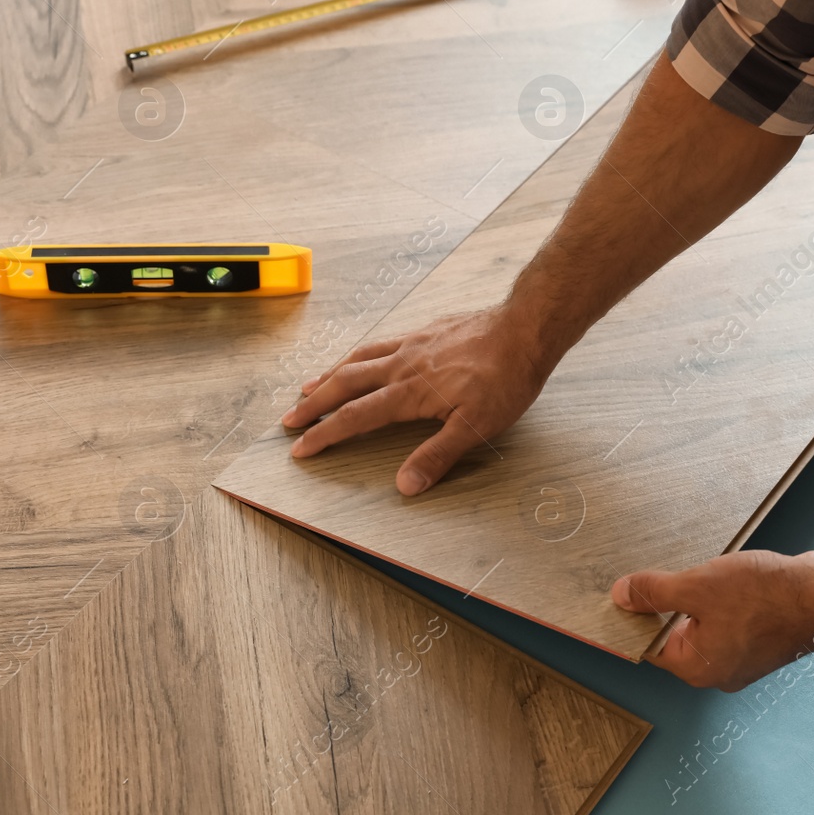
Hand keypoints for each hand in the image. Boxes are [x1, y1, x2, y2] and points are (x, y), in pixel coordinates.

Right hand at [281, 306, 552, 494]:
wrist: (524, 328)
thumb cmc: (505, 379)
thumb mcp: (476, 427)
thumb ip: (437, 455)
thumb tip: (404, 486)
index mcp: (410, 392)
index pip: (356, 417)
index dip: (325, 434)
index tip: (300, 448)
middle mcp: (403, 365)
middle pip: (345, 384)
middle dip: (315, 404)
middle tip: (289, 419)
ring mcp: (412, 344)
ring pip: (359, 359)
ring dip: (330, 376)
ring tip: (310, 387)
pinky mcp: (425, 332)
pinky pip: (380, 344)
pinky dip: (358, 355)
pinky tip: (360, 358)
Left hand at [612, 550, 813, 690]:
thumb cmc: (765, 598)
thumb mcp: (696, 587)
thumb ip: (655, 593)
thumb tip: (621, 596)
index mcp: (698, 668)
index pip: (650, 646)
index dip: (635, 618)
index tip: (625, 594)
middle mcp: (719, 670)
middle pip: (675, 635)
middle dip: (669, 604)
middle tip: (666, 574)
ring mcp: (742, 657)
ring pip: (703, 624)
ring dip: (697, 598)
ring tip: (705, 575)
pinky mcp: (760, 640)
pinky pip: (727, 619)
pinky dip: (721, 600)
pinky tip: (727, 578)